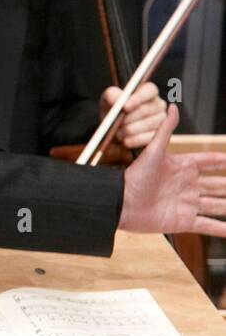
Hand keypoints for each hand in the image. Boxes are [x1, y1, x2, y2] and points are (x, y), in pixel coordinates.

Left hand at [101, 82, 166, 148]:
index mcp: (148, 91)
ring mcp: (161, 120)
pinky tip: (125, 140)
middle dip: (128, 118)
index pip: (149, 91)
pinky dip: (133, 140)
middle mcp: (158, 104)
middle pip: (146, 110)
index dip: (137, 98)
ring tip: (118, 131)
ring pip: (146, 125)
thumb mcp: (108, 99)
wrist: (112, 127)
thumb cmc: (112, 109)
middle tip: (116, 123)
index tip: (124, 107)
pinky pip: (148, 138)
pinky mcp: (160, 135)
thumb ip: (112, 95)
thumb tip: (120, 100)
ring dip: (128, 130)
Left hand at [118, 104, 225, 235]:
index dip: (223, 161)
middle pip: (218, 185)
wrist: (121, 203)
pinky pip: (207, 225)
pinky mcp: (183, 221)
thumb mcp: (153, 151)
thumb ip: (165, 130)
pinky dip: (221, 229)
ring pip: (217, 205)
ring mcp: (187, 204)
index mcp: (183, 168)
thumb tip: (172, 106)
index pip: (210, 162)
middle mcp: (188, 186)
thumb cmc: (135, 177)